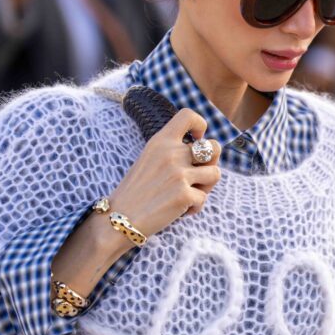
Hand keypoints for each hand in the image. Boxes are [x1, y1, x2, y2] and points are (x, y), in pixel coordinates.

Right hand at [103, 108, 221, 249]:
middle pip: (214, 147)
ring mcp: (179, 174)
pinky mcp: (184, 195)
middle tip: (198, 176)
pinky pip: (203, 199)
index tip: (196, 140)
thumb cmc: (136, 191)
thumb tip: (207, 153)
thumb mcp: (150, 159)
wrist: (119, 218)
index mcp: (161, 141)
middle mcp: (172, 153)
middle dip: (212, 162)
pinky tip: (179, 211)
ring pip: (215, 174)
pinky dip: (194, 207)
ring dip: (206, 187)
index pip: (188, 115)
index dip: (201, 125)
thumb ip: (173, 151)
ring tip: (189, 195)